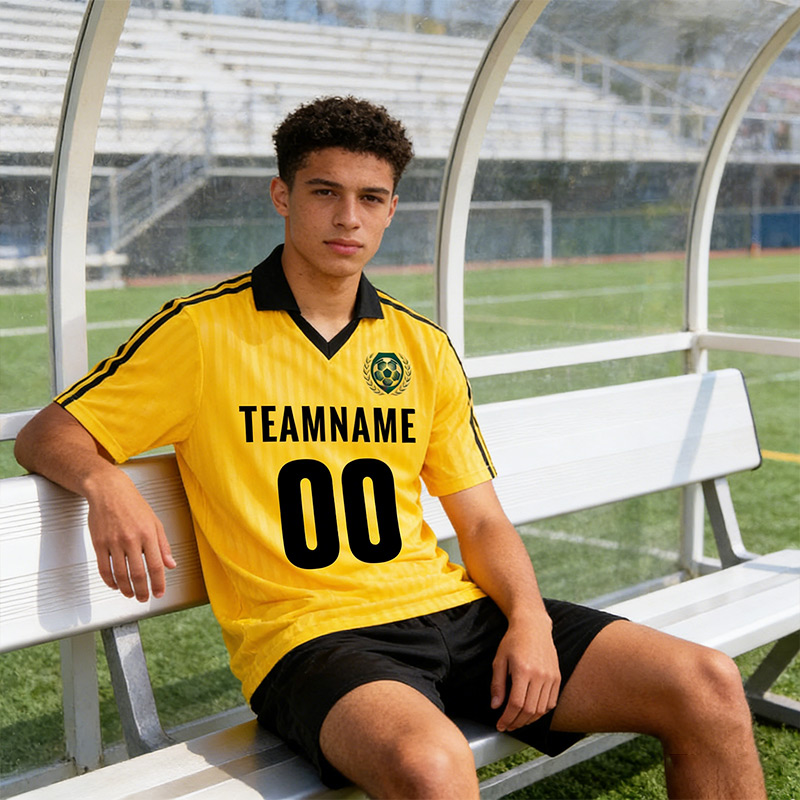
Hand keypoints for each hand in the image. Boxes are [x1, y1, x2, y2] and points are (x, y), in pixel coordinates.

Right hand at [86, 470, 175, 601]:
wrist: (109, 491)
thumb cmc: (134, 505)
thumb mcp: (155, 522)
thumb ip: (163, 545)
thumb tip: (171, 565)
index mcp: (148, 534)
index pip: (156, 566)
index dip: (158, 584)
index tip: (159, 593)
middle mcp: (131, 539)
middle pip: (138, 574)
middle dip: (142, 591)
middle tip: (144, 598)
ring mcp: (114, 542)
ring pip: (120, 574)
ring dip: (126, 589)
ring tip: (131, 594)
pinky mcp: (99, 543)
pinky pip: (104, 568)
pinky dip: (110, 581)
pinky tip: (115, 585)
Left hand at [490, 616, 560, 731]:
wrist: (533, 625)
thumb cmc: (513, 640)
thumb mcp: (499, 660)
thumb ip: (497, 685)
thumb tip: (495, 706)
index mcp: (523, 670)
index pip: (516, 704)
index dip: (507, 718)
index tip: (500, 725)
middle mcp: (539, 675)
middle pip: (529, 710)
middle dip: (516, 723)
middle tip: (507, 726)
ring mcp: (551, 676)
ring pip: (542, 710)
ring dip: (529, 721)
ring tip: (518, 722)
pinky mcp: (557, 677)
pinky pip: (551, 702)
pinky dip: (541, 712)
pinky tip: (531, 713)